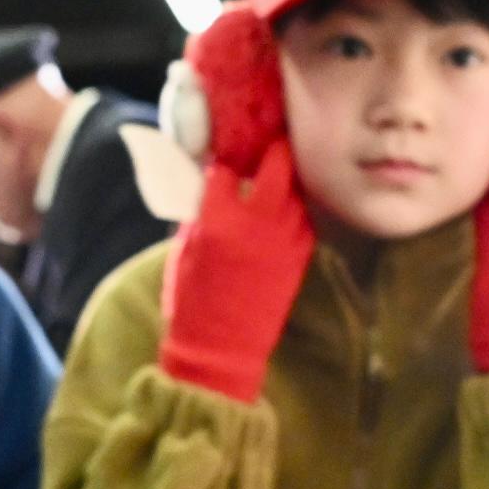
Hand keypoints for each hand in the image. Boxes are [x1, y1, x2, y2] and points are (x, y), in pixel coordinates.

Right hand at [156, 136, 317, 400]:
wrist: (220, 347)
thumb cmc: (191, 301)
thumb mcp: (184, 250)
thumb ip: (200, 212)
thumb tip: (211, 184)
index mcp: (217, 221)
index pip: (224, 169)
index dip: (223, 158)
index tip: (224, 152)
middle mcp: (254, 224)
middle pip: (275, 166)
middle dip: (272, 148)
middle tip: (269, 140)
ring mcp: (283, 239)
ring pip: (296, 191)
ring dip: (287, 179)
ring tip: (277, 172)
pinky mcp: (300, 256)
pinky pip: (304, 219)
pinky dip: (295, 210)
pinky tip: (285, 209)